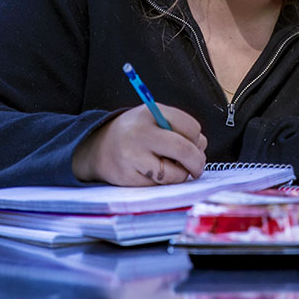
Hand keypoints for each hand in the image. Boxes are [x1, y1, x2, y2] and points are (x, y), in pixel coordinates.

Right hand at [72, 104, 207, 185]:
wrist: (97, 148)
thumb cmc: (133, 133)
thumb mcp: (152, 118)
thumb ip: (178, 127)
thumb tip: (201, 147)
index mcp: (150, 113)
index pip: (190, 127)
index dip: (197, 138)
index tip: (195, 142)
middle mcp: (140, 133)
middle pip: (184, 150)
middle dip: (197, 161)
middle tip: (197, 166)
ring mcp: (133, 157)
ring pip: (174, 174)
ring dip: (181, 175)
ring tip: (172, 168)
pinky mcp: (130, 179)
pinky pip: (160, 186)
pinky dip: (165, 183)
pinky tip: (155, 174)